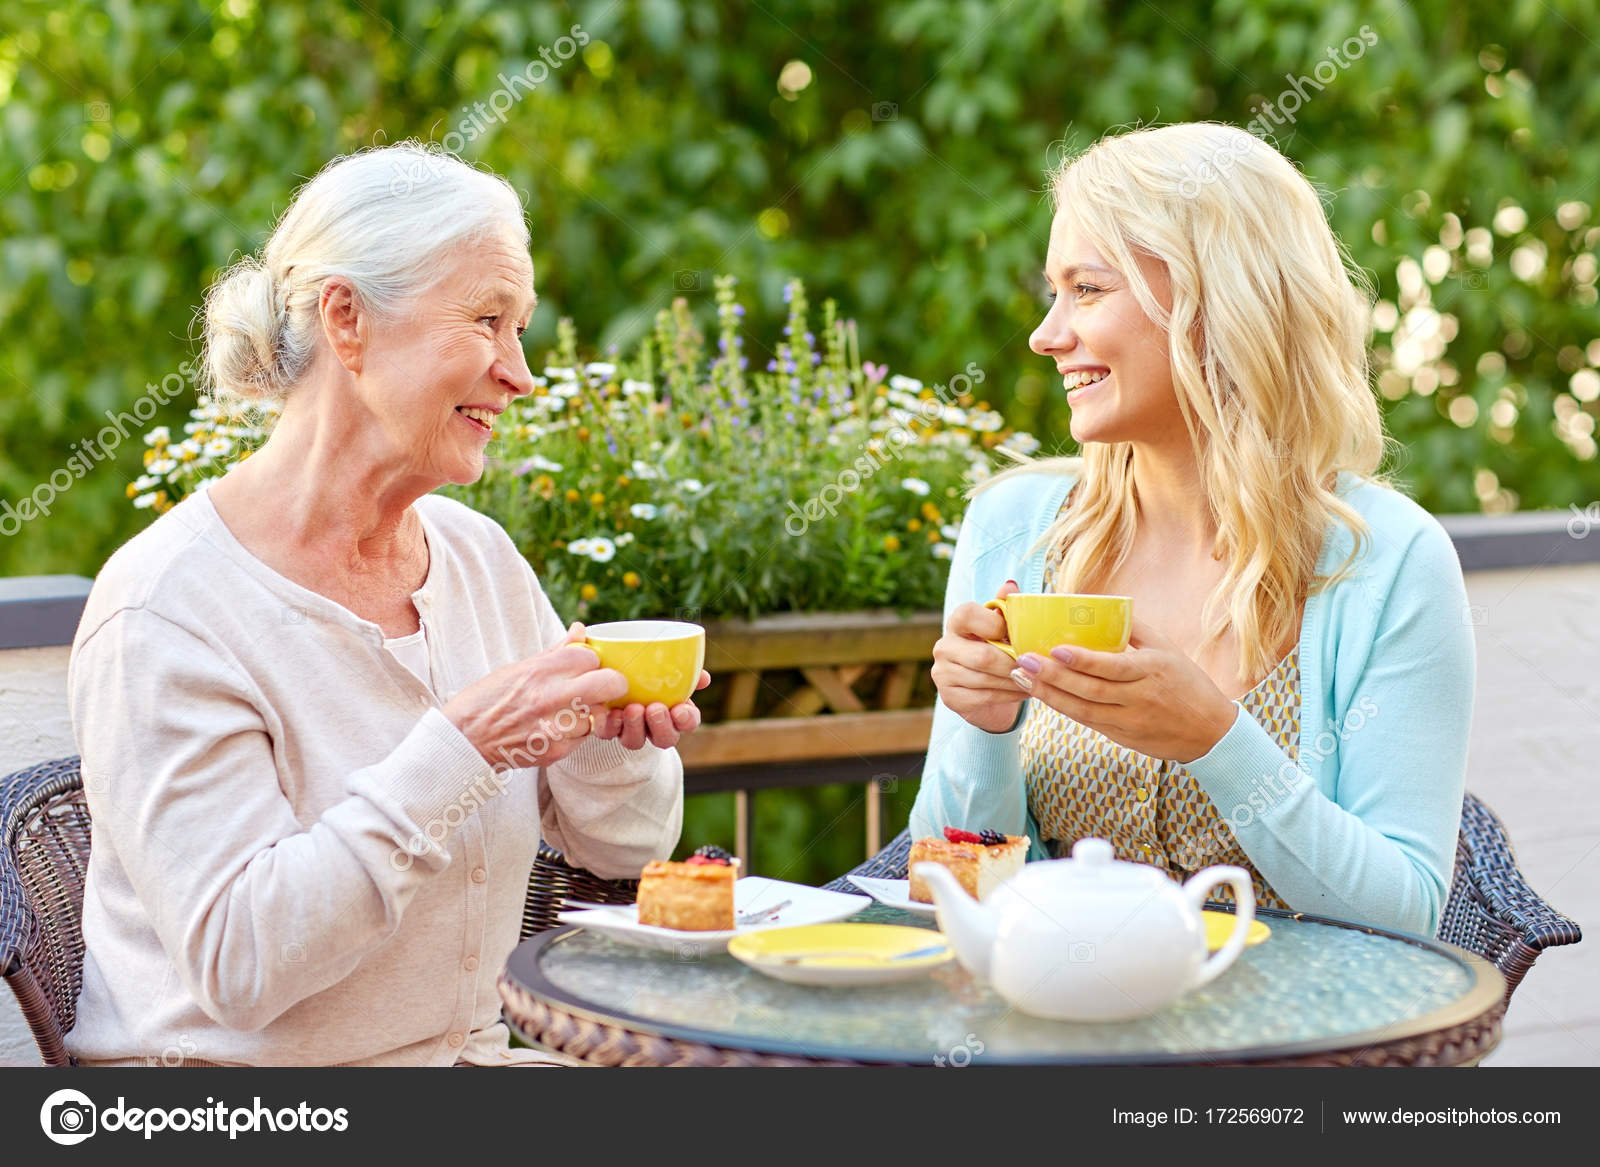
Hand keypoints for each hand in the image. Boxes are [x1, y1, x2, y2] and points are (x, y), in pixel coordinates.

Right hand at [443, 622, 628, 766]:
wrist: (463, 742)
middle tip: (603, 687)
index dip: (590, 662)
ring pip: (599, 713)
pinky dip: (576, 733)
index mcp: (540, 671)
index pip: (590, 656)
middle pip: (611, 683)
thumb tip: (580, 629)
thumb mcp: (518, 669)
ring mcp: (556, 727)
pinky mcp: (557, 752)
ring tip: (568, 711)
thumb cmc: (487, 701)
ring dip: (591, 711)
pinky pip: (583, 737)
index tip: (584, 667)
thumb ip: (557, 652)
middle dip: (612, 684)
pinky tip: (555, 729)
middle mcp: (551, 697)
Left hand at [592, 671, 711, 749]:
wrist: (612, 669)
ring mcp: (630, 730)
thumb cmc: (650, 667)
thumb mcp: (670, 667)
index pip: (688, 722)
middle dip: (661, 726)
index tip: (681, 709)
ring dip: (636, 727)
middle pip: (665, 739)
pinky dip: (611, 725)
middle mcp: (654, 727)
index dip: (687, 720)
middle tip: (655, 709)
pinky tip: (612, 712)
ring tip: (633, 708)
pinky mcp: (608, 728)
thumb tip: (704, 678)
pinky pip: (609, 734)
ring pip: (636, 741)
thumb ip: (688, 671)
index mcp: (675, 713)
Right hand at [931, 578, 1028, 733]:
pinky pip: (983, 697)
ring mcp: (942, 673)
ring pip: (985, 679)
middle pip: (982, 656)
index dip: (995, 624)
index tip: (1015, 636)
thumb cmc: (997, 650)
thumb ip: (1006, 608)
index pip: (968, 614)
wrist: (985, 689)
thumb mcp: (1003, 628)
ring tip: (1036, 680)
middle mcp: (943, 646)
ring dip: (1015, 681)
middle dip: (1013, 663)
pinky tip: (1025, 691)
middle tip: (1036, 667)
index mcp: (956, 622)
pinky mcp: (949, 697)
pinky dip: (1009, 696)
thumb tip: (1010, 585)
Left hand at [1007, 616, 1239, 761]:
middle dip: (1053, 677)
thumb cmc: (1187, 682)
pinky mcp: (1122, 737)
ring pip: (1083, 710)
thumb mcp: (1167, 648)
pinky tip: (1042, 695)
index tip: (1055, 650)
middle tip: (1024, 661)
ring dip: (1049, 695)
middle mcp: (1139, 698)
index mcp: (1152, 671)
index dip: (1083, 661)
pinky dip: (1063, 708)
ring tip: (1022, 677)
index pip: (1112, 667)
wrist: (1209, 731)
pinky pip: (1087, 722)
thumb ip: (1135, 628)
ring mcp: (1129, 721)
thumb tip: (1102, 604)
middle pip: (1090, 690)